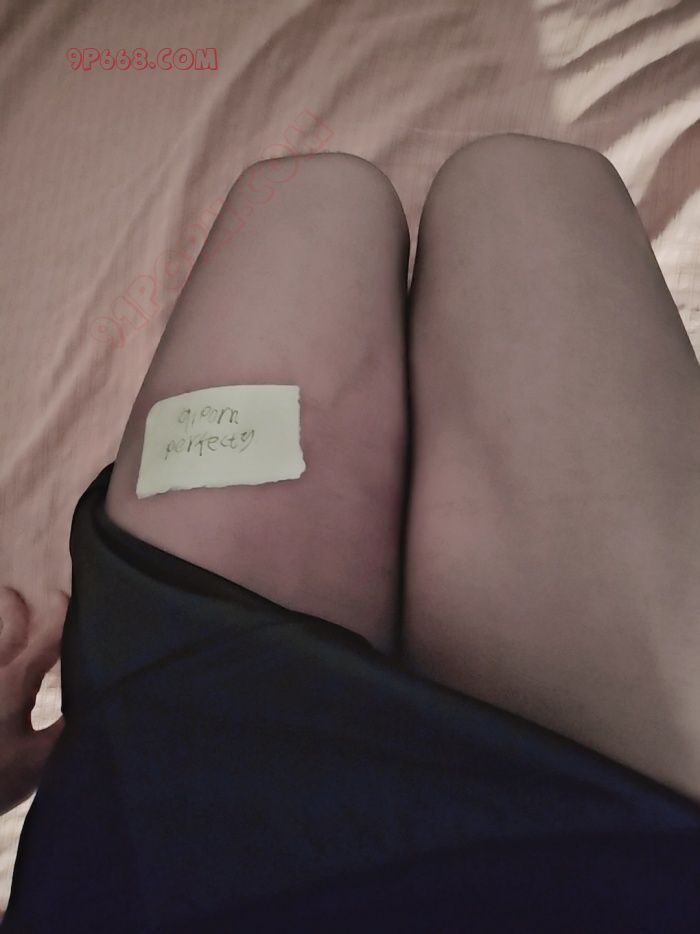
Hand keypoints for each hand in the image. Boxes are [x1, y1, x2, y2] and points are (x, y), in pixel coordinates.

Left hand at [0, 588, 65, 815]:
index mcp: (15, 683)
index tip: (64, 595)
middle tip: (10, 593)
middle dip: (13, 615)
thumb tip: (94, 708)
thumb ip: (66, 732)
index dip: (58, 617)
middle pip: (5, 637)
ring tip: (0, 622)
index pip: (44, 641)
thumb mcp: (38, 761)